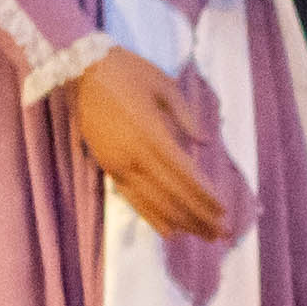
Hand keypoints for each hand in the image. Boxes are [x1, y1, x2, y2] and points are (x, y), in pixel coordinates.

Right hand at [68, 50, 235, 242]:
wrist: (82, 71)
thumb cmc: (127, 71)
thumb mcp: (164, 84)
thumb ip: (185, 114)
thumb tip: (204, 142)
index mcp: (151, 134)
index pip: (184, 174)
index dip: (204, 195)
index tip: (224, 211)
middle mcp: (135, 156)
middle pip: (172, 194)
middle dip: (199, 216)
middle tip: (221, 233)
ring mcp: (119, 165)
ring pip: (154, 202)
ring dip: (181, 221)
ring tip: (204, 235)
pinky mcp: (108, 168)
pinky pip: (133, 199)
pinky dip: (152, 217)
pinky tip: (169, 231)